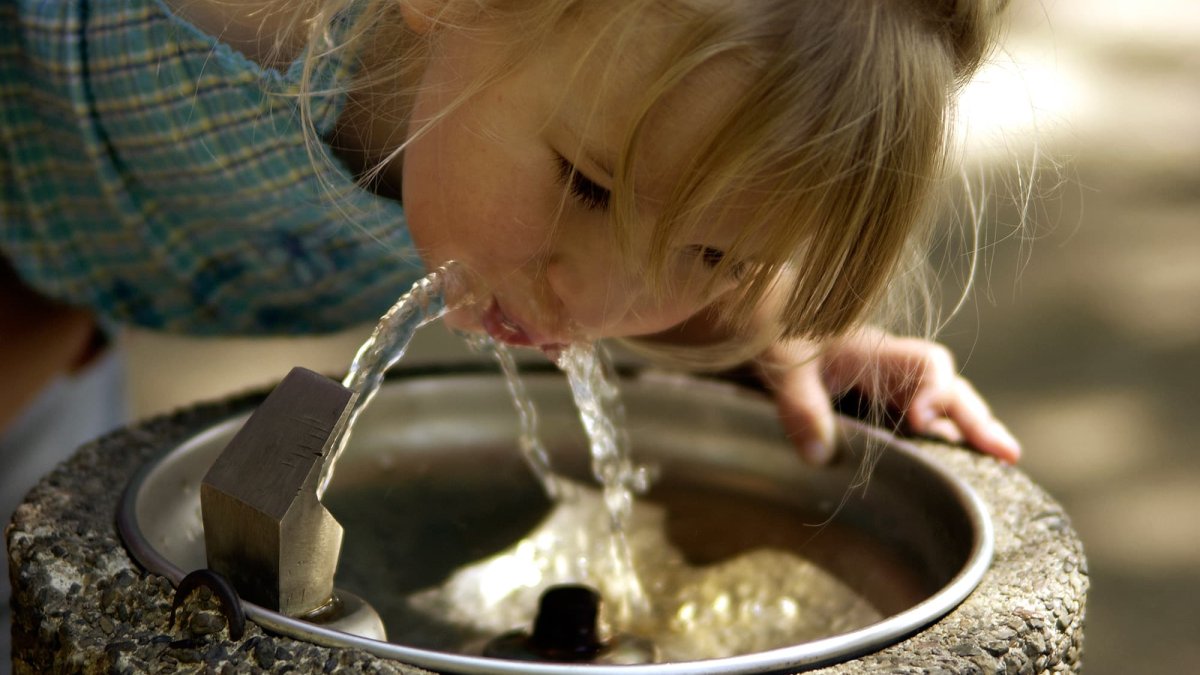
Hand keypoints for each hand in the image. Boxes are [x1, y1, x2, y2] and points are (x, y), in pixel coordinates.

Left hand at [758, 327, 1020, 464]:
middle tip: (1006, 454)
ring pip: (946, 409)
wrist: (774, 328)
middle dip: (977, 420)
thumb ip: (800, 407)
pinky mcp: (888, 412)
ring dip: (971, 434)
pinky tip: (965, 472)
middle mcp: (897, 371)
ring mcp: (896, 392)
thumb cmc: (782, 343)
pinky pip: (927, 427)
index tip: (921, 422)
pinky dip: (947, 444)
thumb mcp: (784, 370)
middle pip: (951, 390)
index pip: (927, 363)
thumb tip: (820, 455)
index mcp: (877, 352)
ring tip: (1002, 464)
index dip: (933, 391)